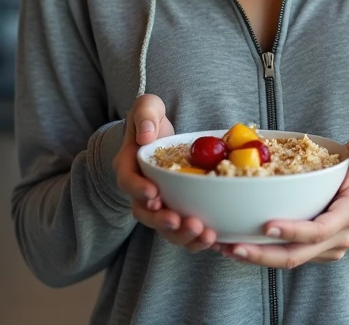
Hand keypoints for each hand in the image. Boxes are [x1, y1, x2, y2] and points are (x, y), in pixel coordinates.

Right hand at [112, 94, 217, 252]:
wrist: (160, 135)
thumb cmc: (152, 120)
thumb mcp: (148, 107)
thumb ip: (145, 114)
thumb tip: (145, 135)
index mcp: (129, 167)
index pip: (129, 182)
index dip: (139, 191)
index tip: (154, 195)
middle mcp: (141, 191)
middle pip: (146, 214)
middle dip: (164, 222)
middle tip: (184, 222)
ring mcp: (160, 204)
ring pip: (167, 228)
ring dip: (184, 236)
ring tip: (207, 235)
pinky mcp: (178, 210)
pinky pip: (186, 229)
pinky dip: (200, 238)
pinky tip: (220, 240)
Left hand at [219, 136, 348, 268]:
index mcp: (347, 215)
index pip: (318, 230)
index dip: (293, 231)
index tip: (267, 226)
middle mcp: (336, 239)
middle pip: (296, 255)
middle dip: (262, 254)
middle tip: (232, 246)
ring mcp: (325, 251)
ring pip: (288, 261)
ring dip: (256, 257)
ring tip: (225, 247)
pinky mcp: (313, 255)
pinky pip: (286, 258)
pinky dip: (261, 254)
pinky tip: (236, 245)